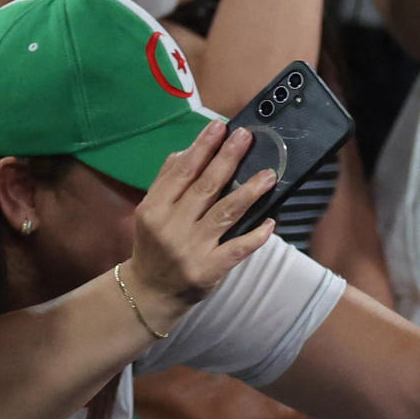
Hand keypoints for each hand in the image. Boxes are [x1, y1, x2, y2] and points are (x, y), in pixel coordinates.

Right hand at [122, 119, 277, 313]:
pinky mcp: (208, 269)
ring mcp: (191, 249)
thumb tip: (186, 150)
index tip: (220, 127)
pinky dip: (255, 236)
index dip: (202, 147)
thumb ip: (166, 180)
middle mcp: (171, 227)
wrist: (149, 291)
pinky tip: (270, 222)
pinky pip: (236, 249)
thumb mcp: (150, 212)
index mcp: (154, 209)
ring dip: (249, 192)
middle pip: (205, 187)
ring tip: (268, 175)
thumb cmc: (154, 244)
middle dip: (227, 159)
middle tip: (246, 137)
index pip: (182, 172)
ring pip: (225, 213)